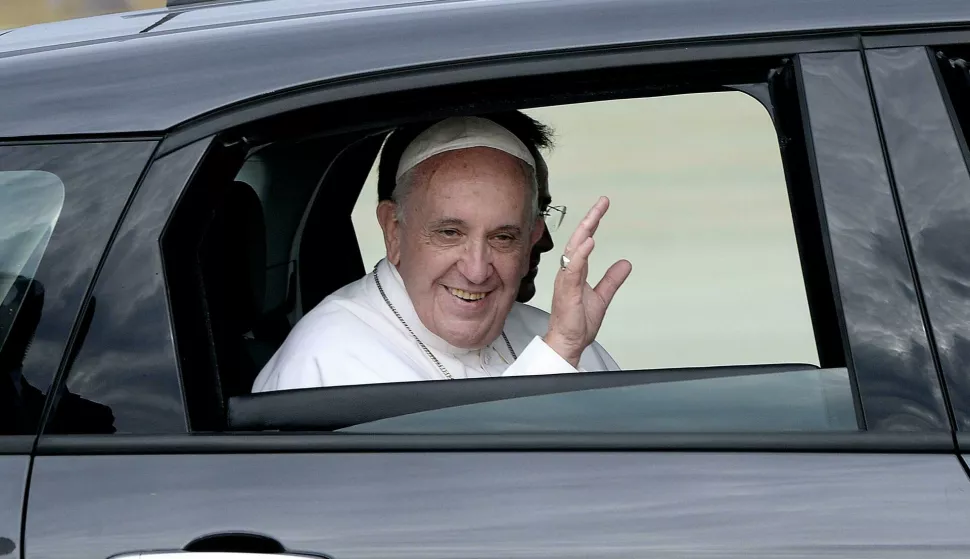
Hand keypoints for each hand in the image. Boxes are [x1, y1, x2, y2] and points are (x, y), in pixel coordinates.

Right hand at [543, 196, 631, 366]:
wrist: (568, 342)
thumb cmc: (577, 323)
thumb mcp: (602, 296)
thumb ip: (612, 279)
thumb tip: (625, 263)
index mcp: (576, 271)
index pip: (584, 241)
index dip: (593, 222)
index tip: (603, 206)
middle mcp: (569, 272)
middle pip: (578, 239)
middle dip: (590, 219)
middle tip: (602, 203)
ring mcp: (566, 280)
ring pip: (574, 251)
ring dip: (584, 233)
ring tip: (595, 218)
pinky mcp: (567, 291)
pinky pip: (573, 269)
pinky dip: (580, 255)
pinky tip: (589, 243)